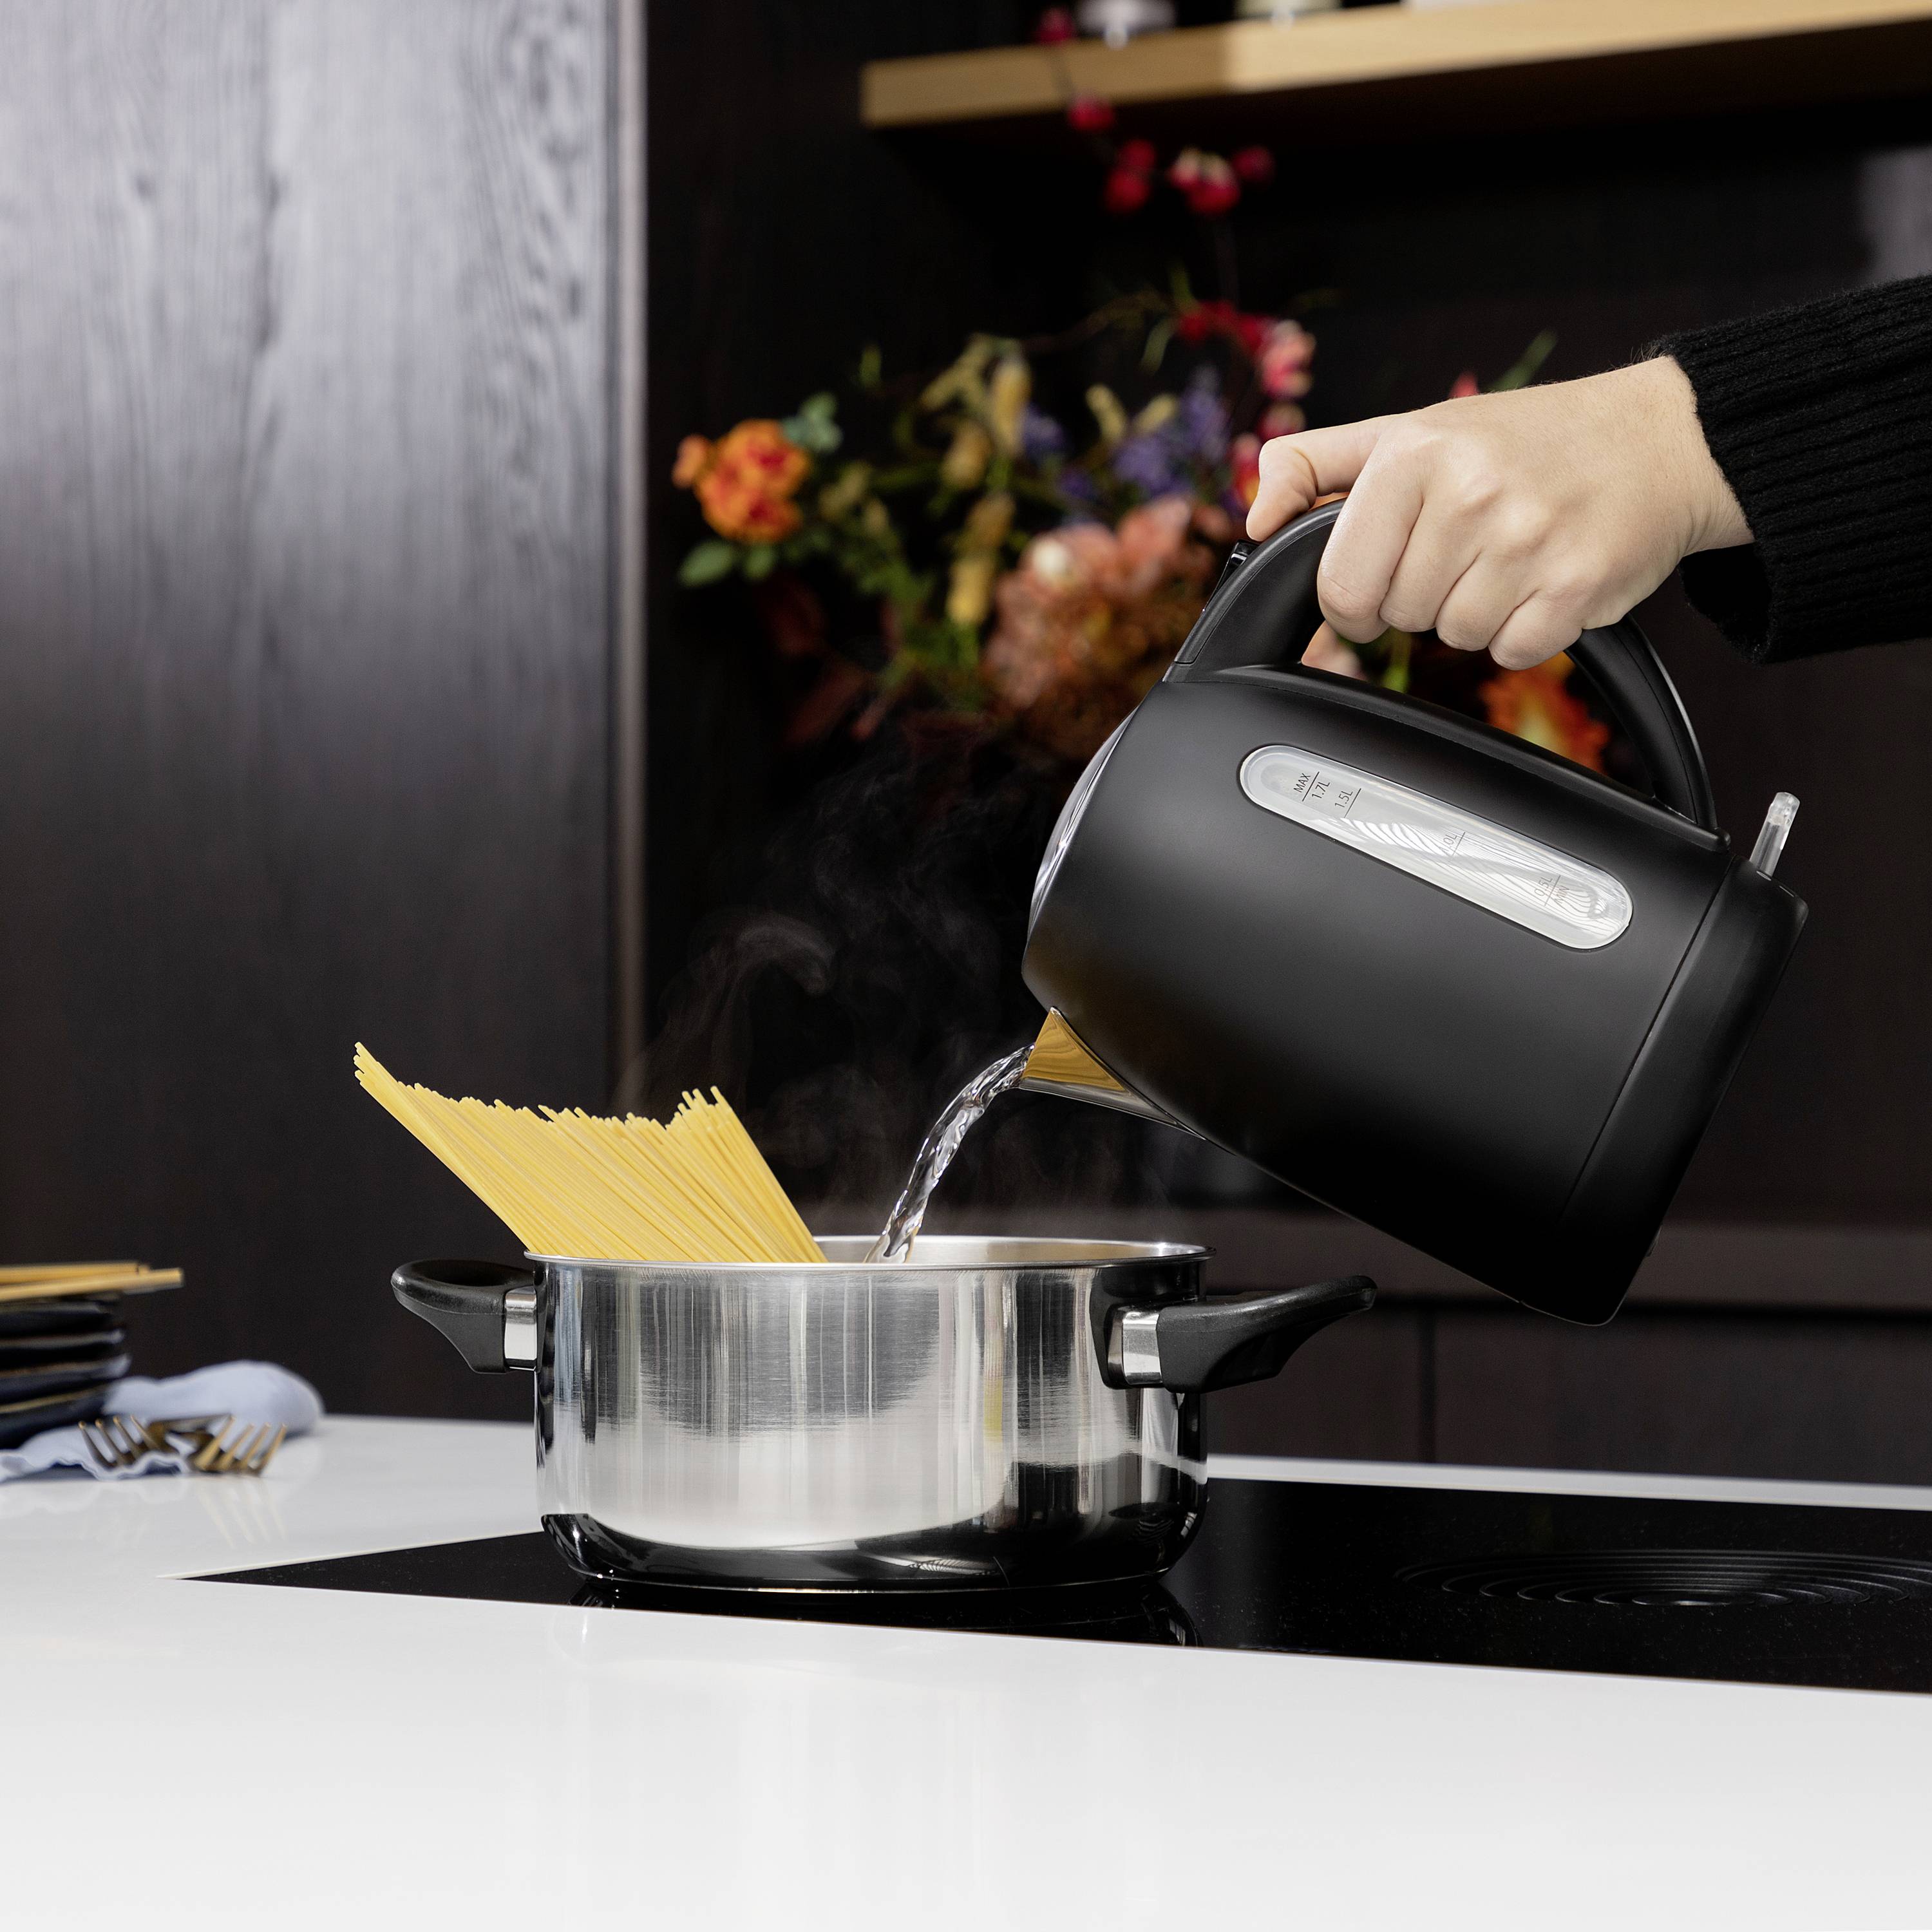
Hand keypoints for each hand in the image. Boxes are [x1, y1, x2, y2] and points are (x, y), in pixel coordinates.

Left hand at [1244, 358, 1750, 668]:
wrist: (1657, 439)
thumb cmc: (1523, 441)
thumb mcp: (1409, 430)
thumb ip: (1315, 467)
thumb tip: (1255, 517)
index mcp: (1413, 454)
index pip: (1341, 583)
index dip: (1353, 599)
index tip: (1380, 581)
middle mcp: (1468, 493)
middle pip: (1399, 614)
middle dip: (1423, 596)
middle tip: (1465, 551)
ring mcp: (1525, 542)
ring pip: (1454, 637)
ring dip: (1475, 614)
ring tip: (1508, 559)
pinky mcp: (1575, 587)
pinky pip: (1512, 651)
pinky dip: (1524, 630)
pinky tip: (1542, 581)